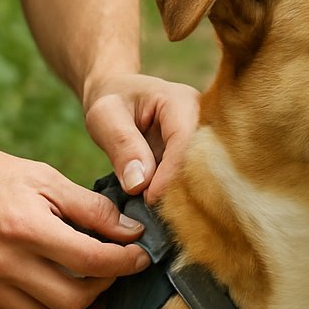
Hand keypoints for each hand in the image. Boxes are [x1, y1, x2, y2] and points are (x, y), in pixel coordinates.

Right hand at [0, 140, 149, 308]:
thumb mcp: (43, 178)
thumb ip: (90, 208)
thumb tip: (130, 231)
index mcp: (26, 228)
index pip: (92, 260)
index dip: (125, 262)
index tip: (140, 256)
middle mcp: (4, 264)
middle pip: (73, 300)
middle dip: (102, 288)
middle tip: (110, 268)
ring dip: (73, 302)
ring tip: (81, 277)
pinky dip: (40, 306)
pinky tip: (46, 282)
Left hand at [83, 73, 199, 204]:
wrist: (119, 99)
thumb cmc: (111, 103)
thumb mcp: (104, 116)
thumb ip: (121, 145)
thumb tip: (138, 184)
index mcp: (182, 102)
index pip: (184, 142)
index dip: (169, 174)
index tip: (148, 198)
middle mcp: (203, 120)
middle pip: (202, 161)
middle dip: (179, 189)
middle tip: (152, 208)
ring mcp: (204, 140)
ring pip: (202, 176)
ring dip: (180, 196)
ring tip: (156, 209)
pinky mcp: (198, 157)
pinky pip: (195, 182)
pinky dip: (179, 197)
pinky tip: (162, 206)